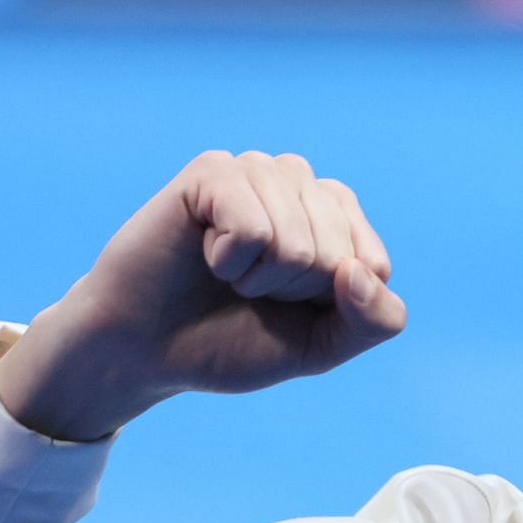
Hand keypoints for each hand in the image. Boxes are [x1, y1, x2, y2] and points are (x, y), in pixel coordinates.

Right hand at [0, 150, 407, 440]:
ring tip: (226, 272)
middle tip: (247, 290)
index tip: (287, 306)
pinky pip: (253, 228)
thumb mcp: (322, 346)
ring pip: (297, 242)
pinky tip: (205, 252)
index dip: (329, 307)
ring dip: (258, 278)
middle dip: (291, 292)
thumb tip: (359, 273)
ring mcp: (257, 170)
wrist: (147, 352)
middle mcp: (302, 183)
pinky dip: (228, 260)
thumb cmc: (232, 340)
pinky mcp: (213, 171)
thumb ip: (373, 322)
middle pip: (338, 255)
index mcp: (337, 217)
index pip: (374, 265)